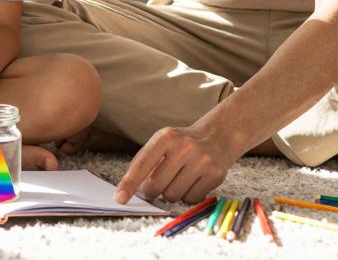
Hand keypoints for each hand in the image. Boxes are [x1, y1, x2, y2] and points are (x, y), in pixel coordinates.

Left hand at [113, 125, 235, 204]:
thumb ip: (146, 163)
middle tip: (157, 185)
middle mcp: (185, 147)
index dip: (129, 183)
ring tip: (179, 179)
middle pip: (157, 185)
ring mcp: (202, 161)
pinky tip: (193, 182)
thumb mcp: (162, 143)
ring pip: (173, 196)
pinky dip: (187, 197)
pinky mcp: (215, 174)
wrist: (217, 137)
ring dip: (171, 194)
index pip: (142, 163)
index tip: (120, 198)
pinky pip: (191, 200)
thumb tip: (134, 191)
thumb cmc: (182, 144)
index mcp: (166, 137)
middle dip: (152, 191)